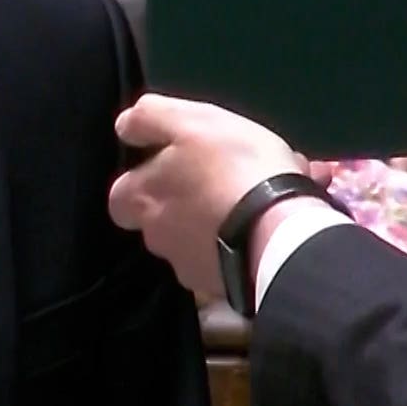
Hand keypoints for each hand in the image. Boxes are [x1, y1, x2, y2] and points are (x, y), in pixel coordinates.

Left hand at [107, 95, 304, 296]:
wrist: (283, 235)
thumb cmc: (230, 169)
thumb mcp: (189, 122)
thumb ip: (149, 119)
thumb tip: (125, 127)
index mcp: (140, 201)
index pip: (122, 195)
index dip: (145, 178)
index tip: (174, 163)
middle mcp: (158, 240)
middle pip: (164, 219)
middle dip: (188, 202)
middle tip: (223, 181)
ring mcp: (194, 269)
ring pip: (205, 237)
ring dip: (227, 218)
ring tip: (269, 195)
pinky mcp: (229, 287)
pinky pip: (237, 257)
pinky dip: (253, 239)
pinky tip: (284, 220)